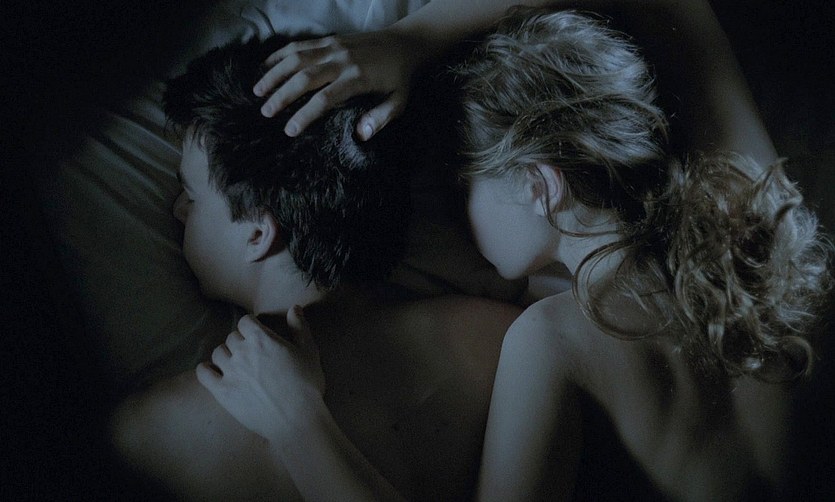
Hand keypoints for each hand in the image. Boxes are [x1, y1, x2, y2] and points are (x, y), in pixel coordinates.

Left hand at [196, 307, 324, 439]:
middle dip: (240, 342)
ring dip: (226, 355)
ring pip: (218, 353)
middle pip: (232, 337)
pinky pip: (203, 374)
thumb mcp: (309, 352)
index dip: (251, 326)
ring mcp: (229, 372)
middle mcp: (242, 352)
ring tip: (236, 363)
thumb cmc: (306, 385)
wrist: (296, 420)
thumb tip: (294, 307)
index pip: (245, 321)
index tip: (257, 334)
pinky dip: (206, 370)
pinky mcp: (221, 392)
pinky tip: (214, 372)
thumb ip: (300, 327)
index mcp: (262, 339)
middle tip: (251, 353)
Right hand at [254, 29, 424, 139]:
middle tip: (265, 113)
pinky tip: (265, 67)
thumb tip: (360, 135)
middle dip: (282, 95)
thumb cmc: (399, 78)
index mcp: (358, 78)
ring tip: (257, 91)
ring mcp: (333, 47)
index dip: (305, 114)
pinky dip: (280, 55)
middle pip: (305, 77)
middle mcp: (342, 60)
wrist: (403, 44)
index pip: (326, 98)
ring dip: (275, 74)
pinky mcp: (329, 39)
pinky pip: (300, 45)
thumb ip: (381, 118)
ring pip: (297, 58)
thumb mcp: (399, 102)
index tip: (290, 130)